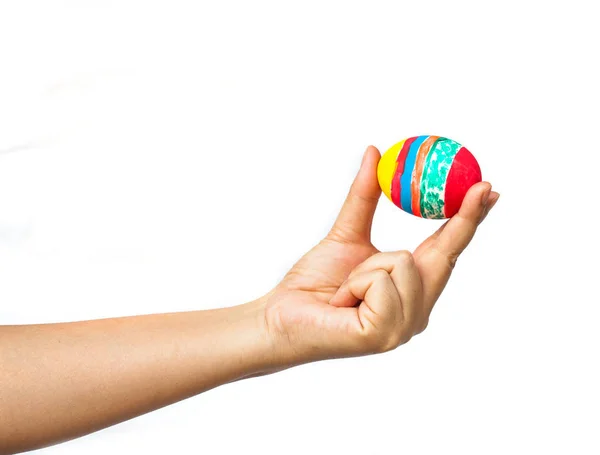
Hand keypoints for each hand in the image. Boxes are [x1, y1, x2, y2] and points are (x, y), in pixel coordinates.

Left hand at [262, 146, 498, 364]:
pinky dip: (354, 282)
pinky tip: (343, 304)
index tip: (487, 190)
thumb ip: (364, 198)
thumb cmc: (314, 283)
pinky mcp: (385, 334)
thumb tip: (374, 152)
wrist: (280, 316)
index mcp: (411, 289)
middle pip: (443, 254)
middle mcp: (417, 312)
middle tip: (488, 185)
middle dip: (463, 218)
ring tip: (346, 290)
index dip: (468, 220)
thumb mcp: (346, 233)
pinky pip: (380, 279)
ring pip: (402, 260)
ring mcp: (404, 327)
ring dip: (364, 267)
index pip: (446, 249)